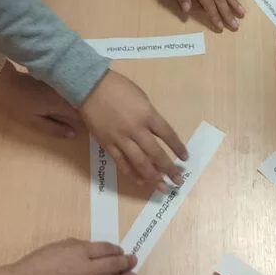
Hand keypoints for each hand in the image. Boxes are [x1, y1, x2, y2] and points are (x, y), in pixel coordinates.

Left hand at [0, 63, 81, 138]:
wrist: (6, 82)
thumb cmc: (18, 105)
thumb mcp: (33, 121)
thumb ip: (54, 128)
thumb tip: (73, 134)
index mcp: (60, 104)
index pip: (80, 116)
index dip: (85, 123)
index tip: (87, 130)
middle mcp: (64, 93)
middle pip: (79, 105)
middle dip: (82, 114)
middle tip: (80, 124)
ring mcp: (60, 86)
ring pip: (74, 98)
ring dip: (76, 105)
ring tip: (74, 114)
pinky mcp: (55, 81)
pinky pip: (68, 92)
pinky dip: (70, 98)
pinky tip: (66, 102)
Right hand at [0, 240, 135, 274]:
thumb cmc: (34, 264)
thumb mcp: (56, 246)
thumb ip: (75, 246)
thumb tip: (89, 249)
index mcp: (80, 252)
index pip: (105, 249)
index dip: (115, 250)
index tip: (120, 251)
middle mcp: (87, 271)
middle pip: (111, 266)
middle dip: (124, 263)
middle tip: (133, 262)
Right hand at [79, 70, 187, 191]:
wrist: (91, 87)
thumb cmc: (119, 87)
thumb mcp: (142, 97)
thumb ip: (149, 116)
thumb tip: (155, 132)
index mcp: (148, 114)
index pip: (168, 135)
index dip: (178, 148)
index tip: (185, 158)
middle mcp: (137, 130)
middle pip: (156, 153)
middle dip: (169, 168)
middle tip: (178, 180)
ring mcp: (121, 139)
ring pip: (140, 162)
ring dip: (153, 177)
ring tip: (163, 187)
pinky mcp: (108, 144)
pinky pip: (121, 162)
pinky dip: (131, 174)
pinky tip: (141, 182)